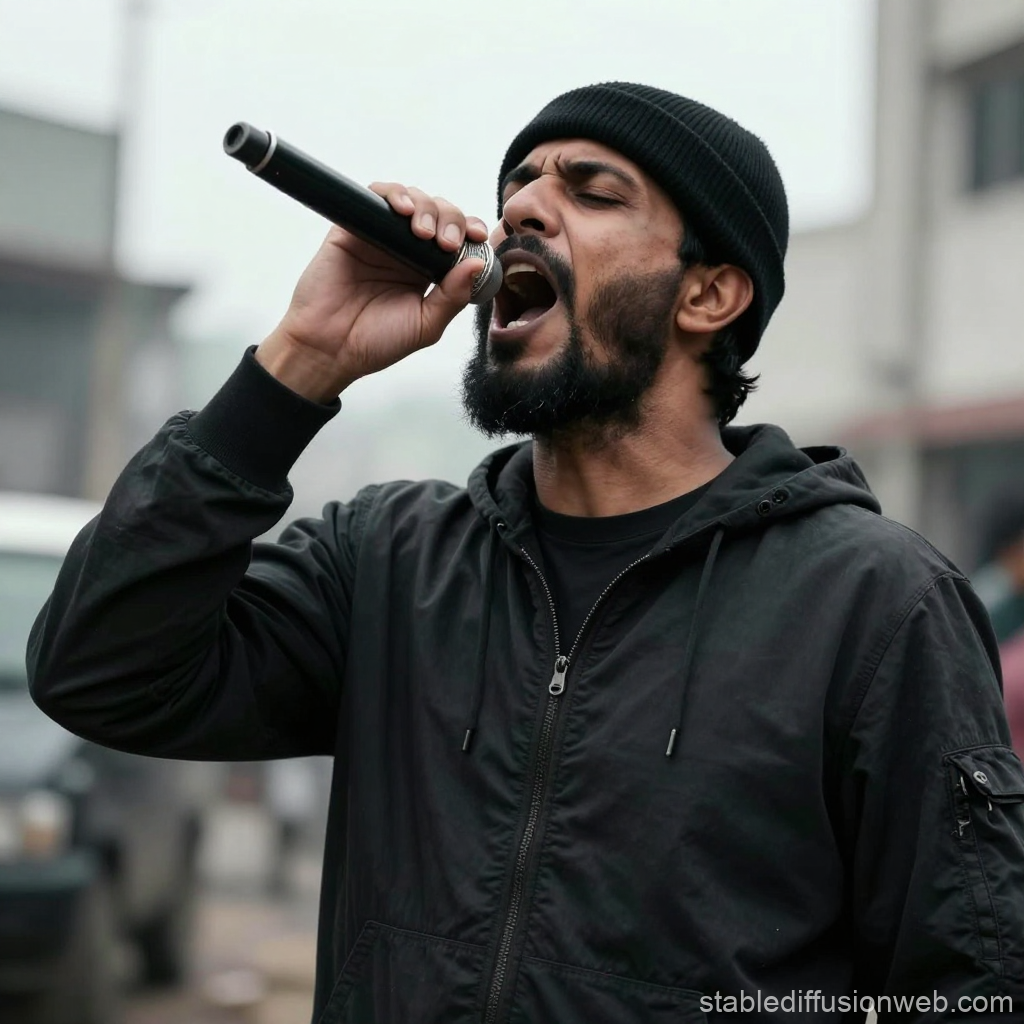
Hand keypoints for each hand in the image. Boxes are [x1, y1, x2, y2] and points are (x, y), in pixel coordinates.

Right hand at [256, 184, 489, 401]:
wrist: (329, 348)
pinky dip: (394, 194)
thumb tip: (478, 264)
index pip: (458, 239)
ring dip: (427, 207)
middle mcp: (407, 250)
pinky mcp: (353, 227)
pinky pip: (375, 196)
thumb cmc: (376, 342)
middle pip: (440, 213)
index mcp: (428, 271)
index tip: (478, 237)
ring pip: (412, 199)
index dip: (471, 231)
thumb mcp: (426, 326)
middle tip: (447, 243)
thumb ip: (453, 297)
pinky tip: (403, 209)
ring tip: (424, 233)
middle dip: (451, 220)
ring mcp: (380, 236)